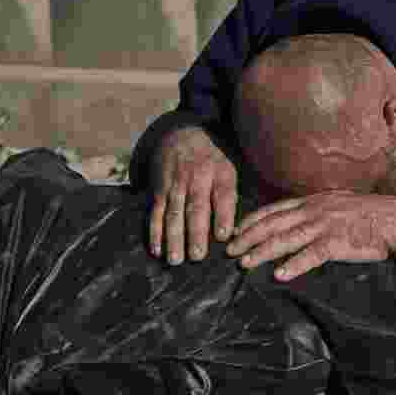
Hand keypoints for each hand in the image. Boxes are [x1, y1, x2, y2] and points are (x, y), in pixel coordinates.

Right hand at [149, 126, 237, 263]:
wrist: (181, 133)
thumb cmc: (214, 159)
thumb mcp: (231, 167)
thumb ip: (234, 196)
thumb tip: (241, 230)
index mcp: (221, 173)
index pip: (223, 195)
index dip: (223, 215)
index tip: (223, 236)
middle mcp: (197, 178)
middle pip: (196, 207)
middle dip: (196, 233)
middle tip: (197, 256)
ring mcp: (176, 184)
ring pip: (174, 213)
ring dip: (174, 238)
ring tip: (175, 260)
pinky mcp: (159, 189)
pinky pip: (156, 212)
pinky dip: (154, 232)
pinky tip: (156, 250)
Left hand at [225, 191, 392, 279]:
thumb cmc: (370, 215)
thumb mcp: (339, 204)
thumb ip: (317, 210)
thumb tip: (299, 220)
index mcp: (314, 201)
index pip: (275, 209)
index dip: (253, 220)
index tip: (236, 231)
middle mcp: (315, 211)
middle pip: (274, 223)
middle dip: (249, 237)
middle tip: (229, 250)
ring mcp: (325, 226)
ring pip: (286, 239)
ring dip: (263, 251)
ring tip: (244, 263)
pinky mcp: (338, 243)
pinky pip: (312, 255)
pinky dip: (295, 265)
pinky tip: (280, 275)